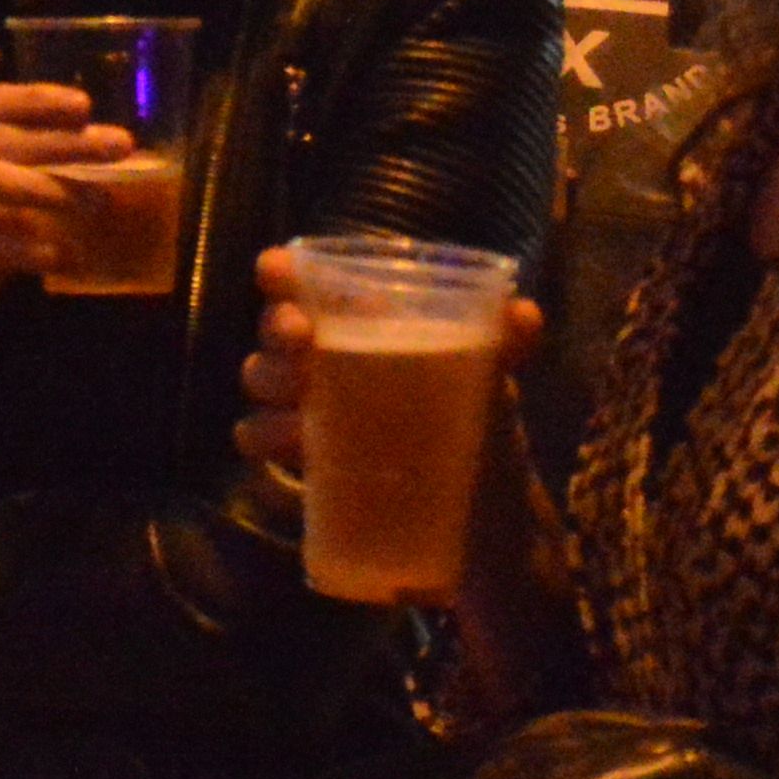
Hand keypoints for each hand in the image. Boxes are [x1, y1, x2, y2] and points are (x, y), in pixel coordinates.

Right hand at [230, 239, 546, 486]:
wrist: (476, 509)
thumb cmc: (472, 422)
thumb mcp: (489, 379)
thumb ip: (501, 343)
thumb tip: (523, 313)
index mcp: (357, 321)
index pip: (302, 282)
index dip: (280, 272)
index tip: (275, 269)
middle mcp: (319, 355)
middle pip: (274, 329)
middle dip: (278, 327)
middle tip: (303, 337)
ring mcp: (303, 406)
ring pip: (258, 379)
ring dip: (271, 381)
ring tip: (303, 399)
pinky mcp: (298, 458)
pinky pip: (256, 439)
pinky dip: (265, 438)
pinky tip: (293, 448)